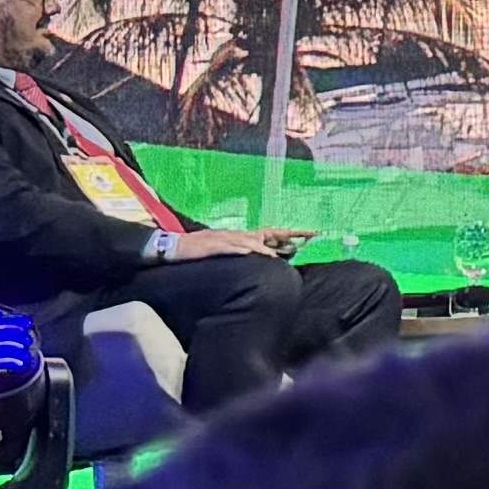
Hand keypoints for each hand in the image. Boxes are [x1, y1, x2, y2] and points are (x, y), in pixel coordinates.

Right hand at [173, 226, 302, 261]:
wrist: (175, 247)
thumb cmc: (201, 250)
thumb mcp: (227, 250)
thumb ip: (246, 252)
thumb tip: (266, 256)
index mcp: (242, 237)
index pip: (271, 233)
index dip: (292, 232)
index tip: (314, 233)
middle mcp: (237, 235)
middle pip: (266, 233)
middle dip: (287, 233)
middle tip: (308, 235)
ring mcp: (224, 239)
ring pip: (248, 241)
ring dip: (262, 247)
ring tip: (275, 255)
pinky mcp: (212, 245)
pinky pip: (227, 247)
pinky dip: (238, 248)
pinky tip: (247, 251)